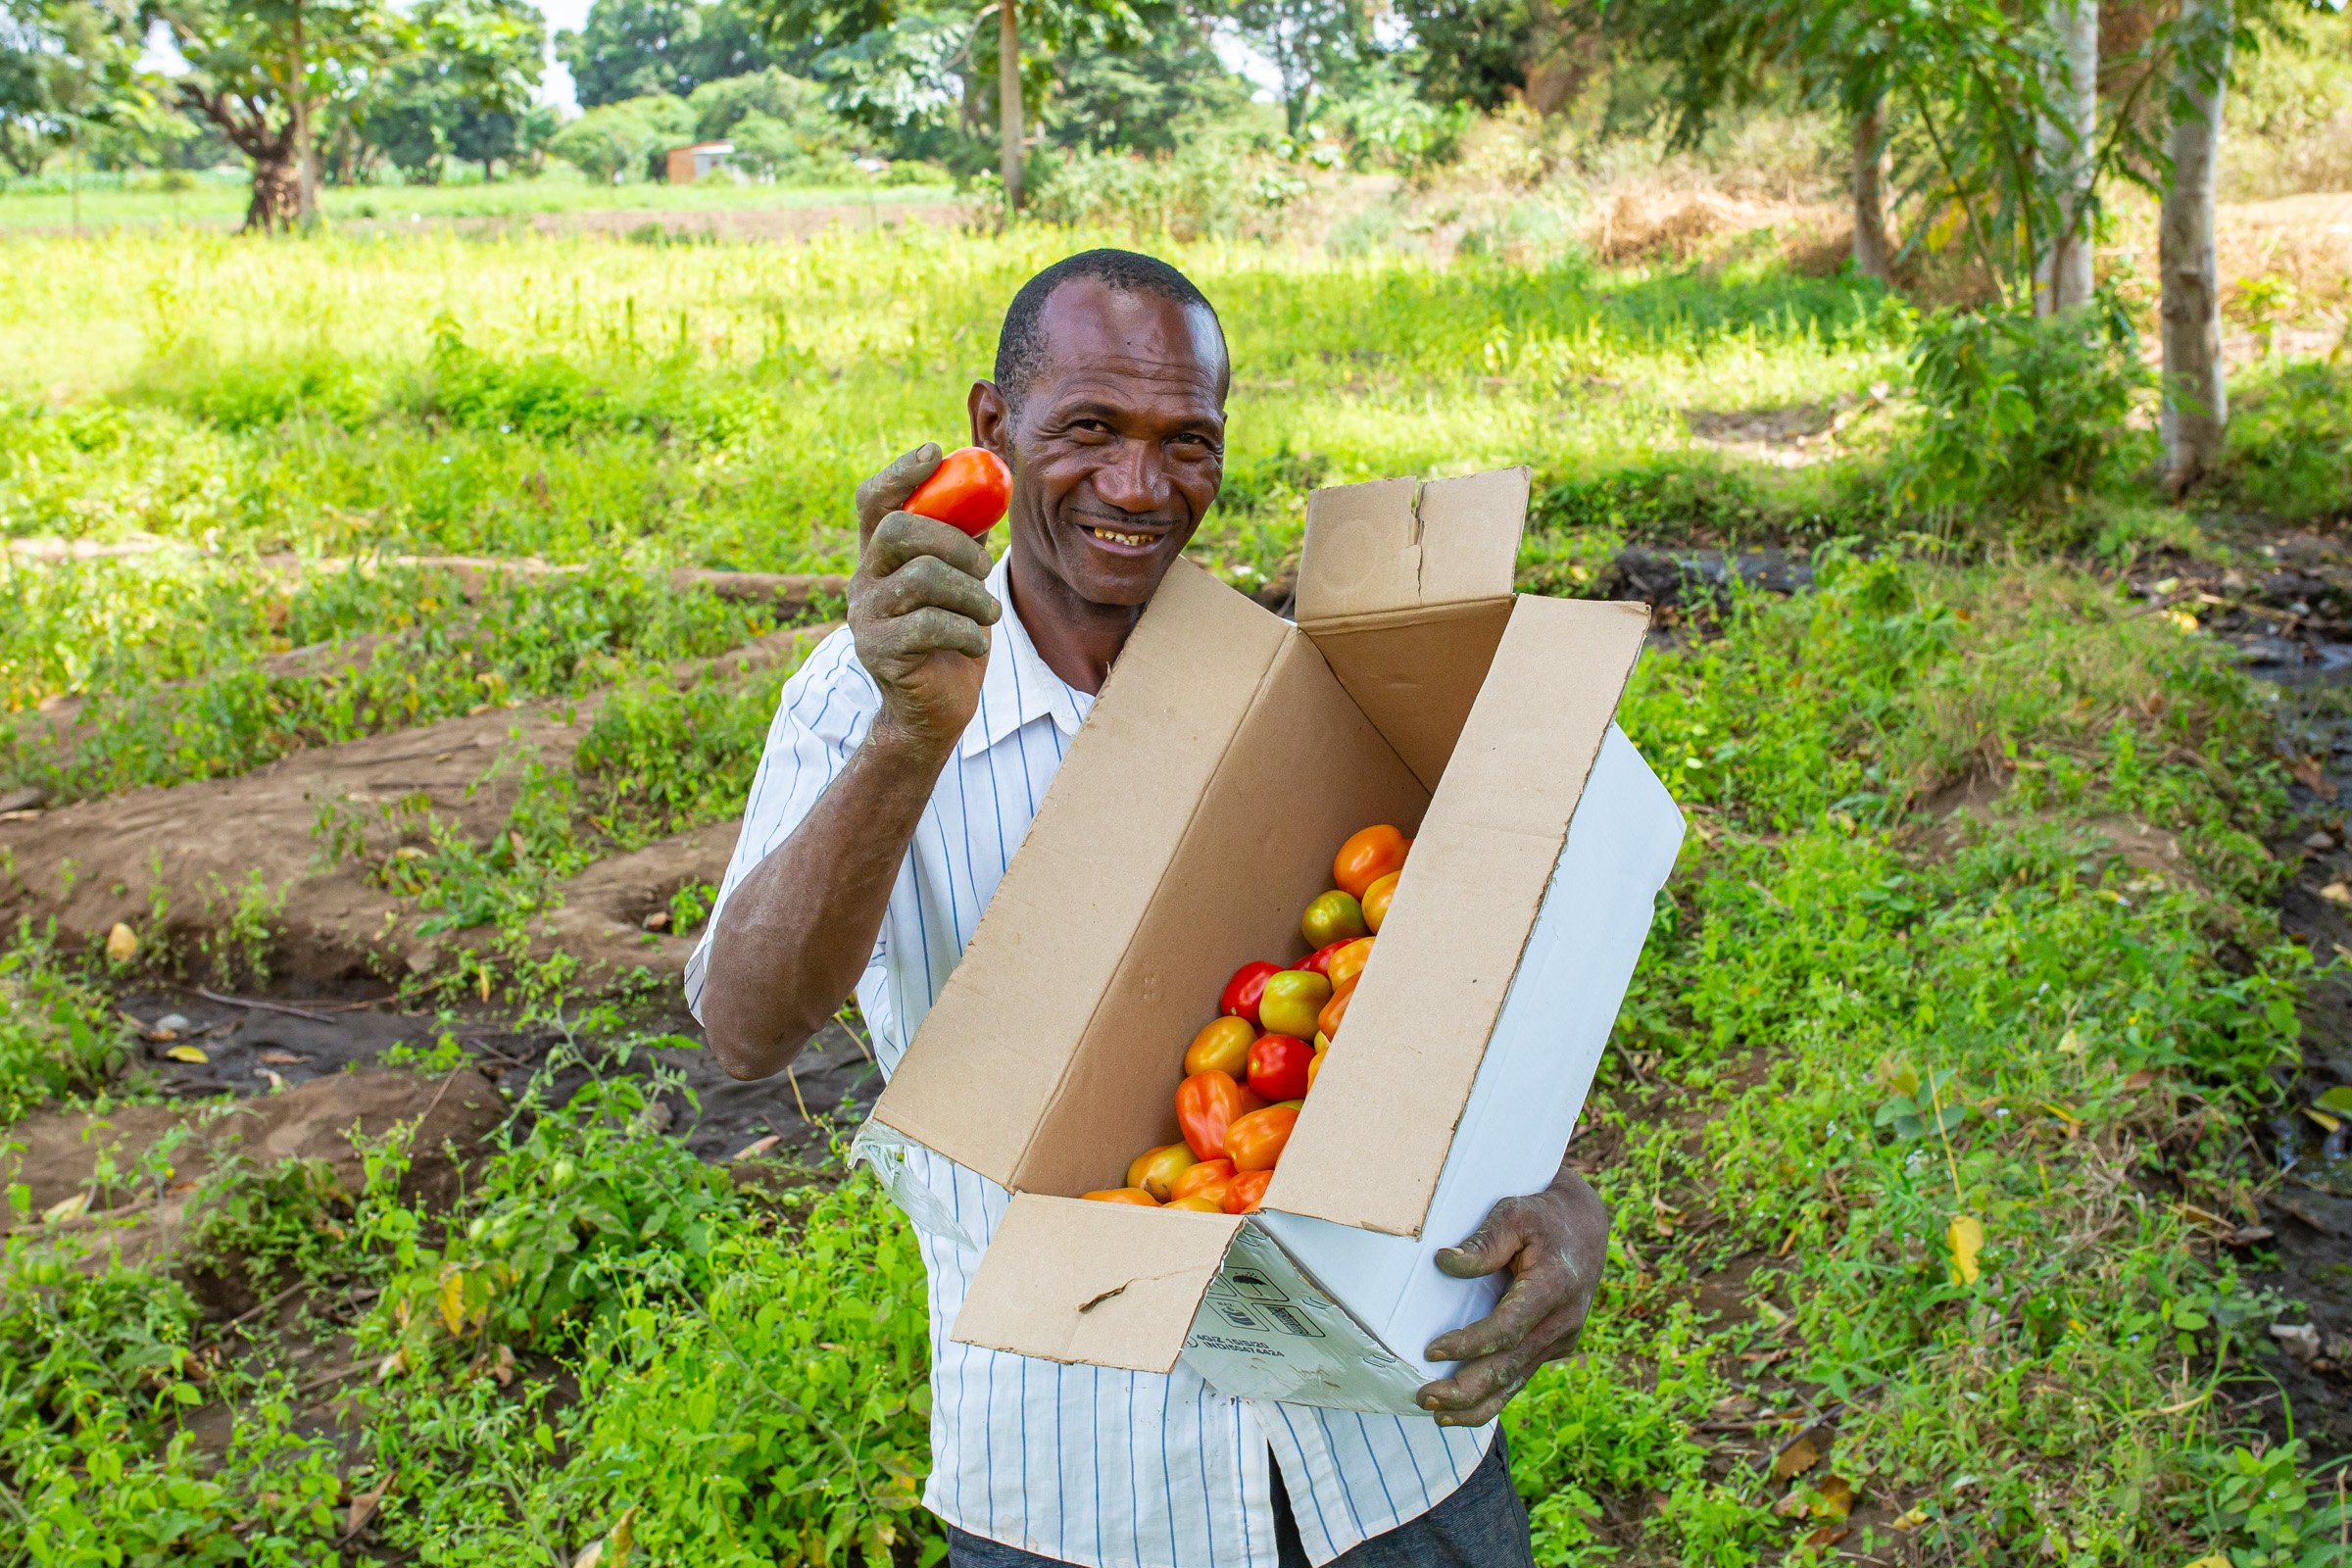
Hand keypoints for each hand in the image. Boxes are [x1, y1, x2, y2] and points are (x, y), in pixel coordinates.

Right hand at [849, 443, 1001, 751]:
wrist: (933, 709)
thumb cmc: (949, 640)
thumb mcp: (959, 584)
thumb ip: (963, 541)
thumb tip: (987, 493)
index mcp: (880, 556)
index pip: (875, 501)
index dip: (901, 472)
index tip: (936, 452)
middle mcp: (864, 580)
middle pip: (897, 529)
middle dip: (955, 542)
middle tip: (985, 568)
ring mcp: (866, 616)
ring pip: (922, 577)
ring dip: (971, 594)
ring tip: (987, 615)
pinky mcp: (878, 651)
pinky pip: (931, 625)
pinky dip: (967, 631)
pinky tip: (975, 642)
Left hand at [1415, 1166, 1608, 1426]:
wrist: (1584, 1227)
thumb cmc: (1541, 1216)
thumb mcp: (1513, 1213)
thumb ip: (1483, 1241)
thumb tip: (1444, 1262)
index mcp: (1554, 1287)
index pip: (1509, 1328)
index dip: (1470, 1344)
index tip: (1431, 1350)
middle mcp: (1563, 1320)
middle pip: (1511, 1367)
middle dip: (1467, 1390)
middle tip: (1425, 1397)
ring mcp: (1562, 1338)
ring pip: (1517, 1381)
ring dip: (1477, 1404)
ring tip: (1437, 1414)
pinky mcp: (1556, 1346)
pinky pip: (1522, 1374)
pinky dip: (1493, 1394)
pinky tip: (1462, 1407)